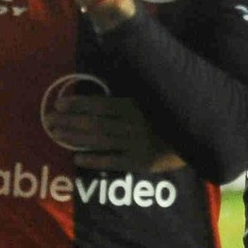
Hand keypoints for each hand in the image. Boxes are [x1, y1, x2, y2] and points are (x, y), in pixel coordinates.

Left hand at [42, 92, 186, 173]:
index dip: (78, 104)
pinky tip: (77, 159)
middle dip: (69, 121)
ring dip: (75, 139)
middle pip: (93, 123)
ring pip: (98, 141)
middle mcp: (130, 125)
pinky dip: (94, 160)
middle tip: (48, 120)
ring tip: (56, 136)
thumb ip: (135, 93)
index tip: (59, 103)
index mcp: (134, 106)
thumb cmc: (176, 111)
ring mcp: (133, 145)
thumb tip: (112, 85)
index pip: (99, 105)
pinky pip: (112, 161)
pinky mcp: (139, 162)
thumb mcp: (155, 97)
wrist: (199, 137)